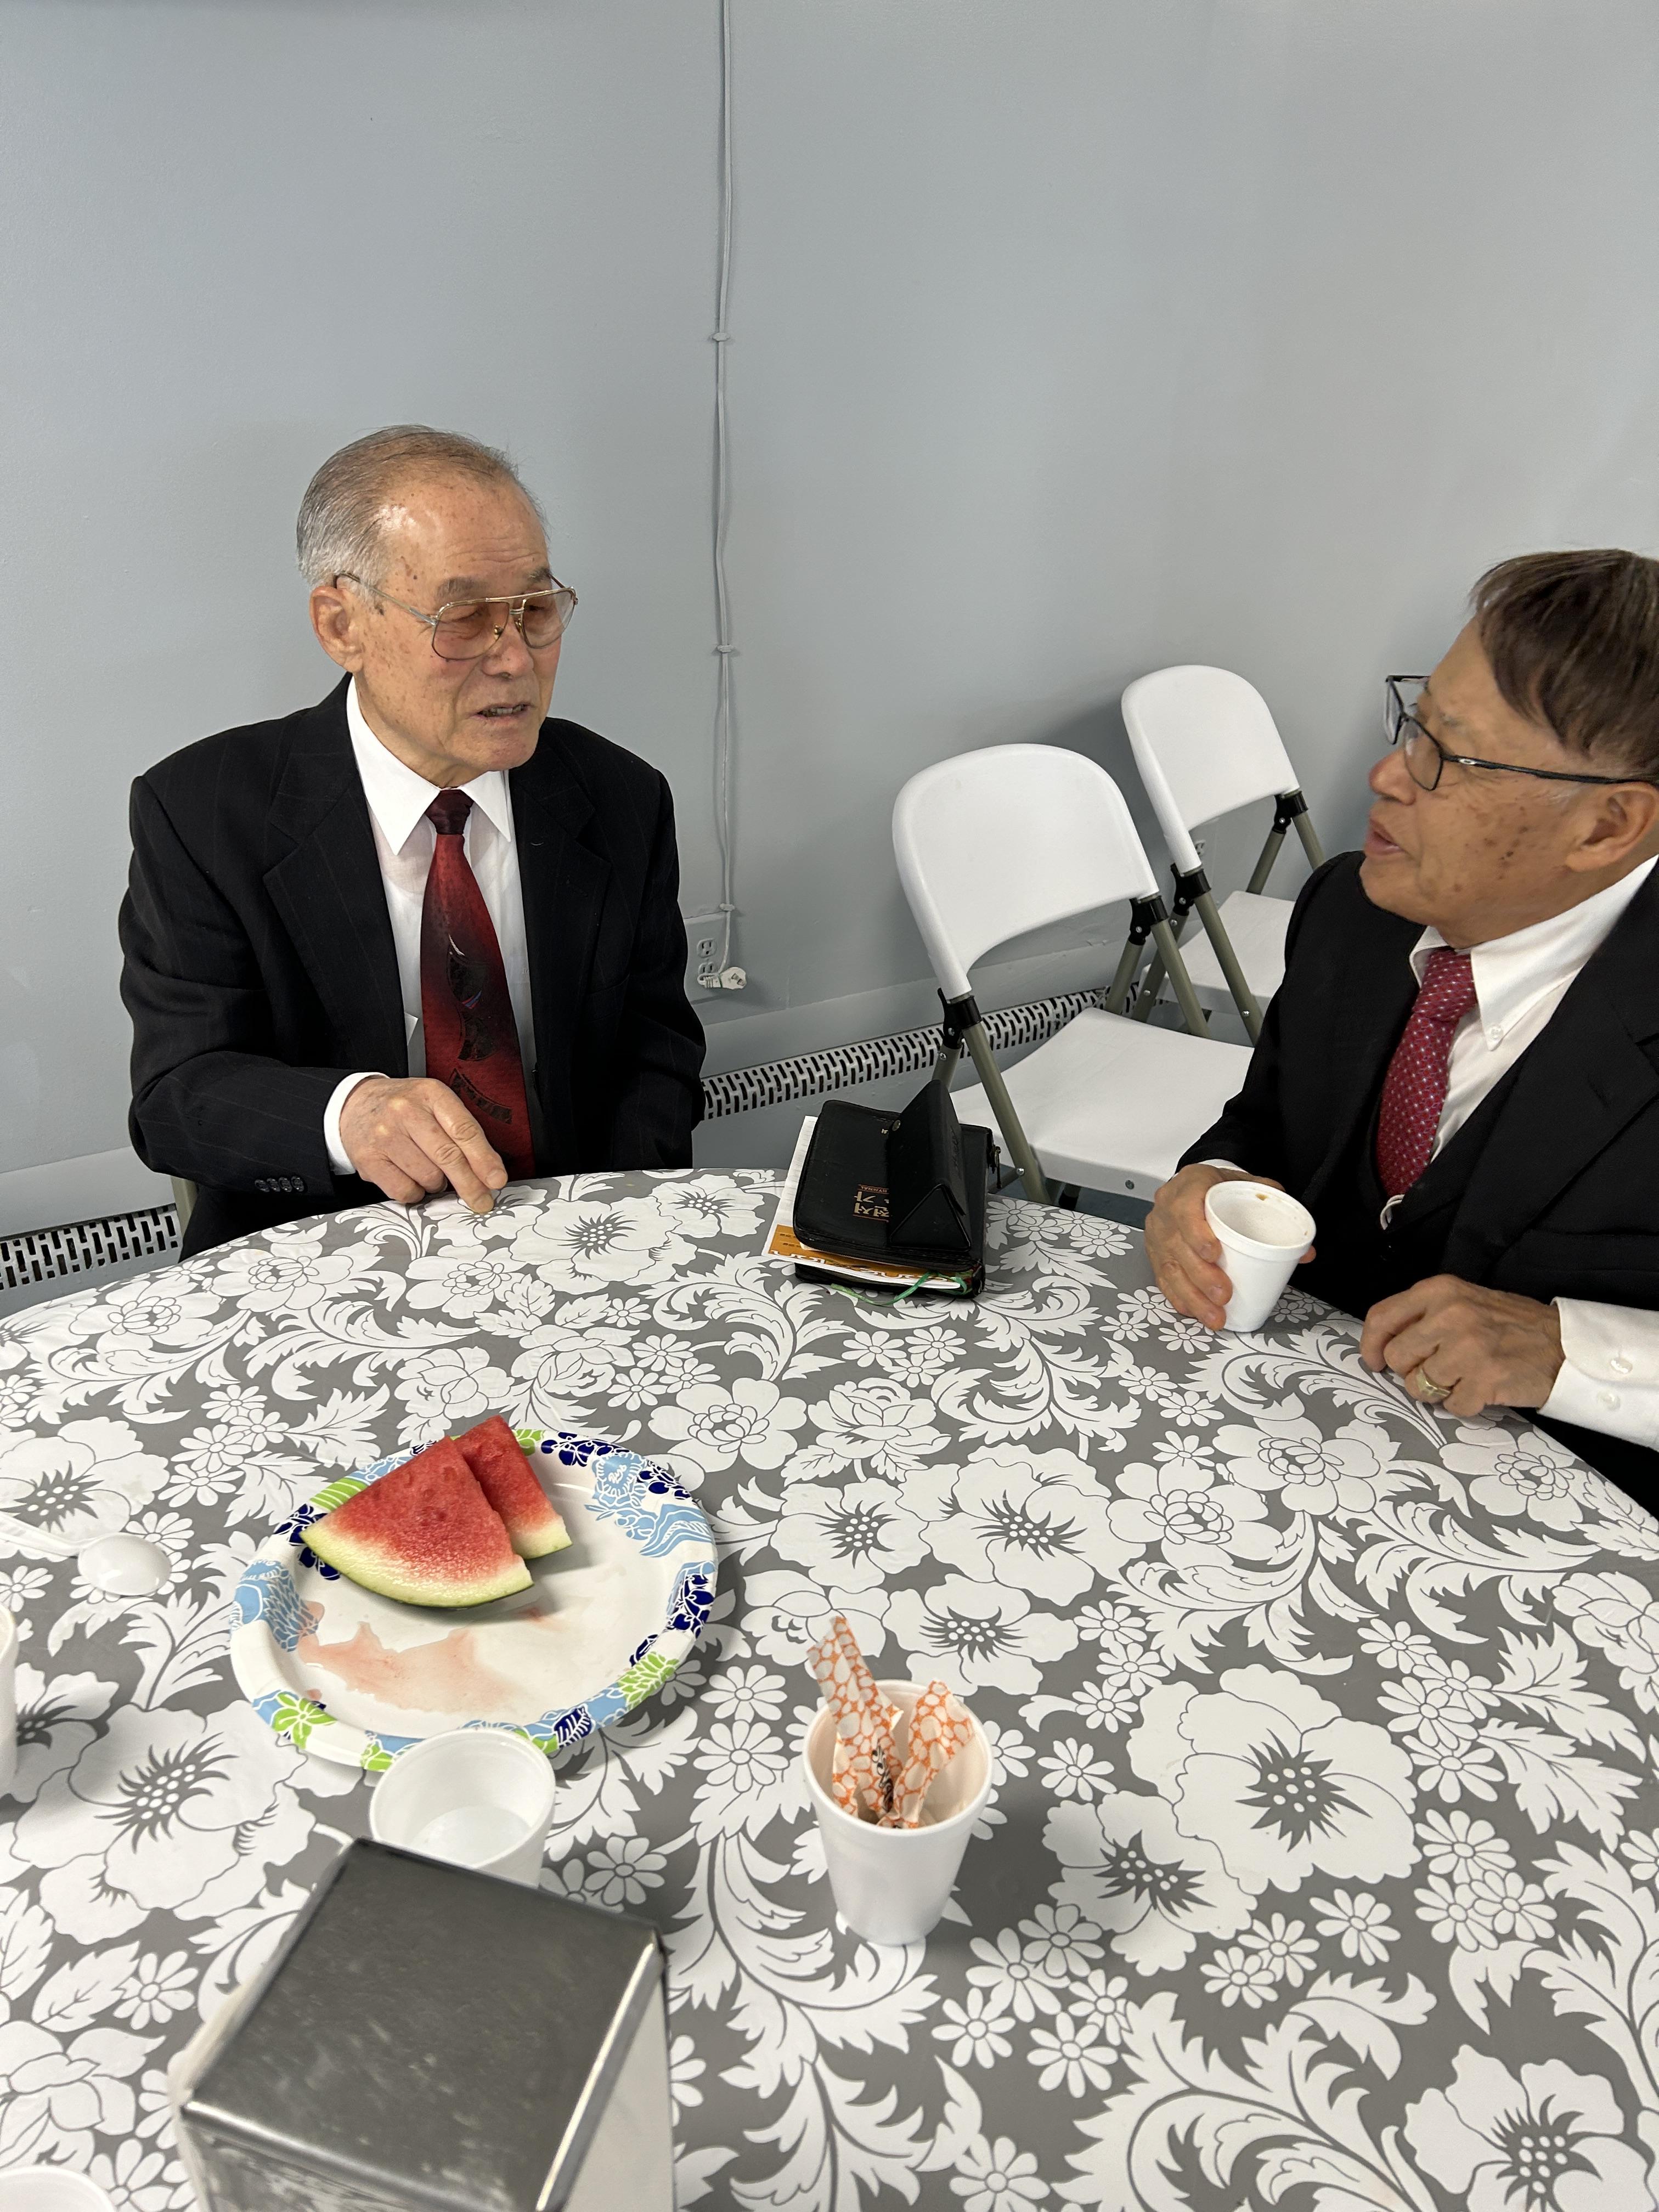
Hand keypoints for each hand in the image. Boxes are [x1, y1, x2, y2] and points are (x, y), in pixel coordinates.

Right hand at [337, 1076, 507, 1212]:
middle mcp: (406, 1111)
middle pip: (448, 1157)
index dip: (484, 1159)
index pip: (464, 1130)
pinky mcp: (368, 1160)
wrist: (355, 1105)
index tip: (497, 1180)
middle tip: (482, 1201)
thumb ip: (460, 1132)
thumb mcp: (434, 1104)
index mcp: (430, 1094)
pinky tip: (411, 1178)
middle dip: (470, 1184)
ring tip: (429, 1170)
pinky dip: (415, 1192)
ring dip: (437, 1184)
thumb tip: (488, 1172)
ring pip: (428, 1177)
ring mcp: (385, 1136)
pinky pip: (404, 1191)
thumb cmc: (403, 1108)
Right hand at [1145, 1164, 1309, 1329]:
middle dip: (1200, 1275)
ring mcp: (1160, 1233)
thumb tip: (1305, 1251)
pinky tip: (1194, 1310)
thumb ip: (1276, 1209)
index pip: (1185, 1208)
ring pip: (1169, 1268)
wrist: (1193, 1184)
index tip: (1213, 1253)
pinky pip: (1163, 1278)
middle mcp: (1168, 1209)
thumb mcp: (1246, 1186)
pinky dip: (1179, 1297)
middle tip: (1222, 1294)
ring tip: (1214, 1314)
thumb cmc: (1218, 1187)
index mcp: (1190, 1185)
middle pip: (1178, 1245)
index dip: (1196, 1232)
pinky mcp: (1156, 1252)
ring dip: (1192, 1295)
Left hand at [1359, 1275, 1564, 1416]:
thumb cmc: (1511, 1326)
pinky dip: (1465, 1404)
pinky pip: (1451, 1406)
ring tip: (1465, 1377)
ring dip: (1438, 1390)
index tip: (1373, 1361)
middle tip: (1439, 1369)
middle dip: (1411, 1371)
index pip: (1382, 1317)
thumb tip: (1382, 1343)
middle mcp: (1450, 1315)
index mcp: (1440, 1291)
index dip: (1370, 1345)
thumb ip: (1424, 1315)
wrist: (1565, 1345)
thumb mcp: (1465, 1301)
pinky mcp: (1485, 1380)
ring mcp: (1468, 1348)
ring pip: (1418, 1386)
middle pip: (1396, 1357)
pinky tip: (1484, 1388)